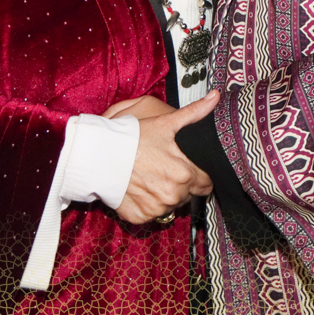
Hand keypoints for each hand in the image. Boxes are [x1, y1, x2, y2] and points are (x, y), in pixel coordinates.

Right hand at [116, 90, 219, 224]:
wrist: (98, 154)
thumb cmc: (132, 137)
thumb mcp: (165, 122)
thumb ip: (194, 113)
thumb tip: (215, 97)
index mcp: (185, 174)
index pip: (206, 183)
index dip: (199, 175)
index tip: (188, 167)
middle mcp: (173, 195)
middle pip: (189, 195)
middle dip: (182, 185)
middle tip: (166, 169)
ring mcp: (157, 209)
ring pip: (171, 205)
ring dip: (166, 195)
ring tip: (151, 177)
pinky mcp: (141, 217)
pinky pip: (152, 214)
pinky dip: (148, 204)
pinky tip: (140, 189)